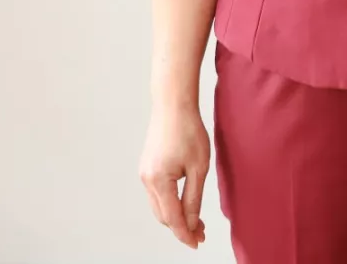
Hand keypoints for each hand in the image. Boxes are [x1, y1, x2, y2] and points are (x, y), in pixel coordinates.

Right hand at [139, 101, 210, 248]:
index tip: (198, 243)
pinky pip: (157, 193)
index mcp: (159, 181)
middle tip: (201, 233)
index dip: (186, 234)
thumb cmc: (188, 130)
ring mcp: (144, 173)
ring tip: (196, 221)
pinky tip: (183, 202)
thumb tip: (192, 222)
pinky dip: (169, 202)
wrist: (173, 103)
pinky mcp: (147, 167)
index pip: (173, 218)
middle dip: (181, 227)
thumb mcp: (198, 166)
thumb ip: (194, 197)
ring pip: (159, 206)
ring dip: (175, 215)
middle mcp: (147, 180)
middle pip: (163, 215)